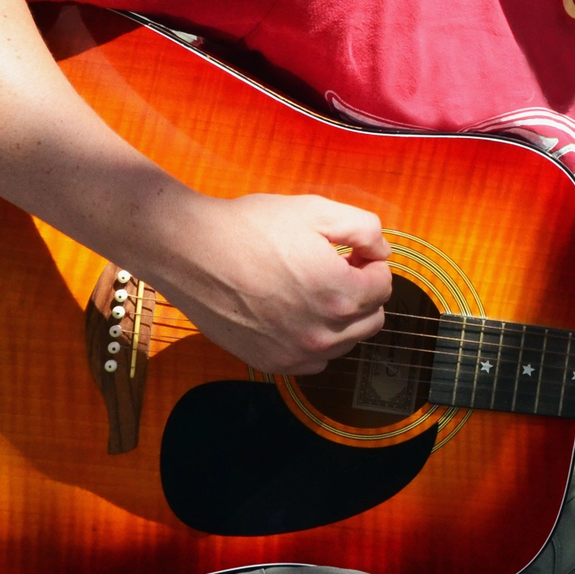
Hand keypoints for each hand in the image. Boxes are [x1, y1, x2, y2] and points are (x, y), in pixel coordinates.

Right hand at [153, 192, 393, 374]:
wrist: (190, 250)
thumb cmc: (250, 227)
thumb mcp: (315, 210)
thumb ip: (364, 229)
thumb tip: (383, 251)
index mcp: (339, 293)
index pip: (384, 286)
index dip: (370, 263)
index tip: (351, 252)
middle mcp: (322, 332)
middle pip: (372, 318)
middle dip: (362, 291)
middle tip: (334, 267)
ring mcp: (296, 353)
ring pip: (345, 342)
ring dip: (341, 318)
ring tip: (311, 287)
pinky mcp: (271, 363)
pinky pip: (314, 360)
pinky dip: (315, 339)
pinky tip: (295, 312)